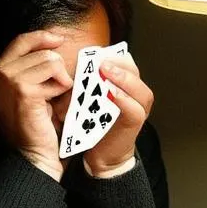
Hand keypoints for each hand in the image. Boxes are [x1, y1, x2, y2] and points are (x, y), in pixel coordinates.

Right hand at [0, 30, 71, 180]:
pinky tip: (52, 105)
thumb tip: (54, 44)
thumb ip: (33, 68)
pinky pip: (54, 73)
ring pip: (50, 60)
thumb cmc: (36, 126)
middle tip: (57, 91)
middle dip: (57, 68)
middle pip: (41, 50)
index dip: (42, 37)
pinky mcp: (22, 89)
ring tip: (53, 100)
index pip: (21, 41)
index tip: (58, 39)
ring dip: (60, 80)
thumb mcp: (31, 91)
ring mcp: (8, 79)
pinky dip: (61, 89)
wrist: (34, 155)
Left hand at [85, 53, 153, 174]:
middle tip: (100, 60)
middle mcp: (136, 93)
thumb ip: (83, 83)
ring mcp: (138, 108)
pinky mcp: (135, 123)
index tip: (94, 53)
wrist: (99, 154)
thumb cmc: (91, 124)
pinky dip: (124, 100)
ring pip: (138, 89)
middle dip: (116, 63)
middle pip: (133, 71)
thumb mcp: (85, 99)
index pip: (123, 62)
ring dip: (121, 78)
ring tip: (106, 71)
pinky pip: (134, 109)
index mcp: (124, 84)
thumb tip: (68, 66)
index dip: (110, 55)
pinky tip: (112, 94)